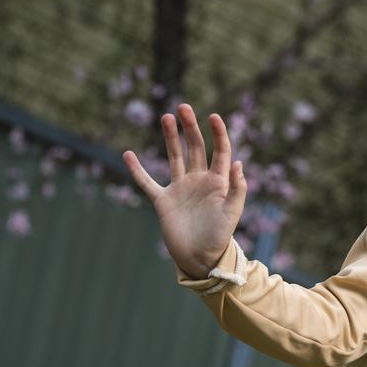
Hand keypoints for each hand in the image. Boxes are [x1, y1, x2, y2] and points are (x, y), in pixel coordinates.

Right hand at [122, 103, 247, 278]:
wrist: (200, 259)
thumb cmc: (220, 237)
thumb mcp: (232, 213)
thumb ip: (237, 189)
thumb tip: (238, 163)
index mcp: (218, 181)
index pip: (219, 151)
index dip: (218, 133)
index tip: (213, 116)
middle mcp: (199, 180)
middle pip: (195, 147)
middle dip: (190, 127)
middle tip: (183, 107)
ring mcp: (180, 188)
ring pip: (174, 157)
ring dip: (170, 137)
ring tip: (166, 117)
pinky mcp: (163, 200)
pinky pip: (147, 182)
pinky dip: (137, 169)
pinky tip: (128, 154)